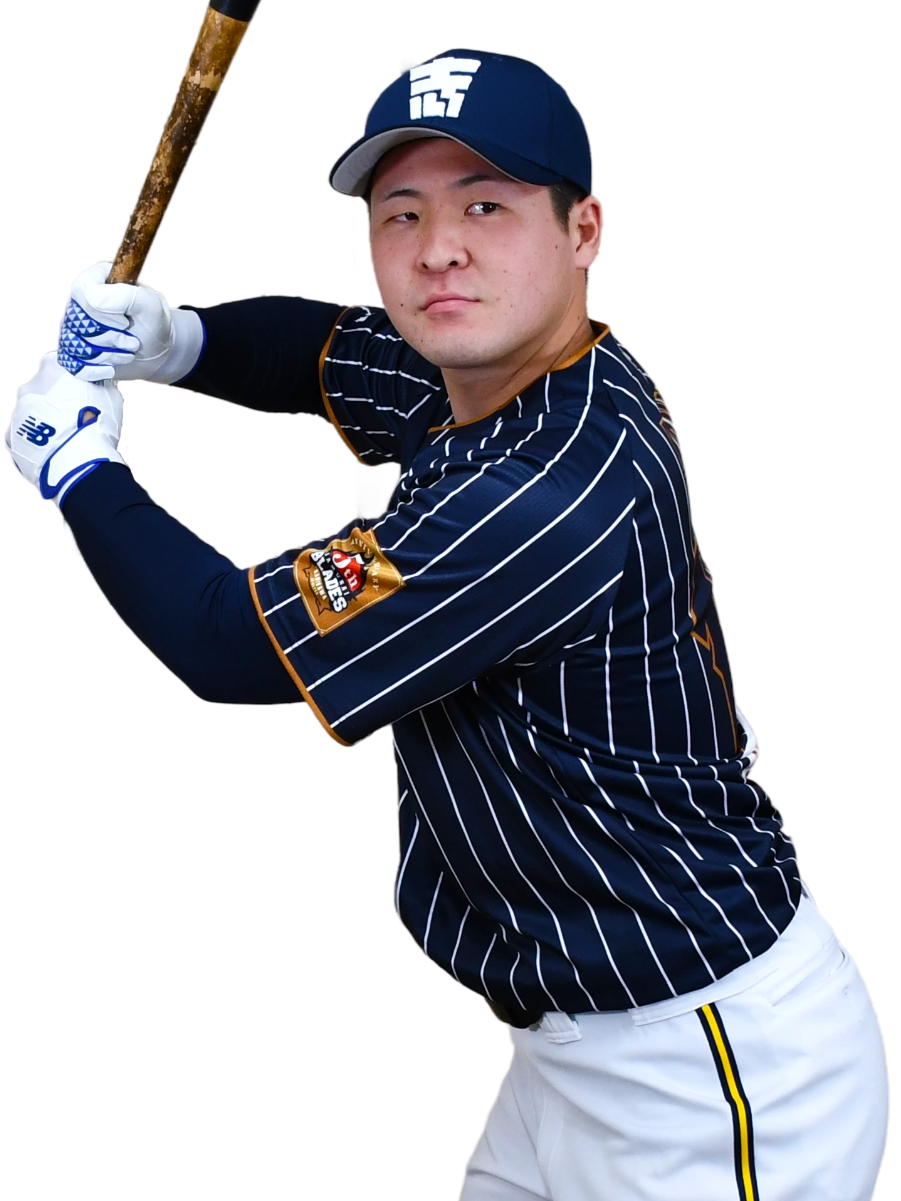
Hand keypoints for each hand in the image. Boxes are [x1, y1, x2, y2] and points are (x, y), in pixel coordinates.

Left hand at [5, 350, 130, 511]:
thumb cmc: (95, 425)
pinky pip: (23, 436)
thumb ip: (100, 383)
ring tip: (63, 438)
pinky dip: (35, 441)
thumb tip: (100, 381)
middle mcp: (28, 386)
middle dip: (53, 401)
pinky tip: (52, 450)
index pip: (57, 363)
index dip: (69, 378)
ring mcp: (16, 412)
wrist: (77, 462)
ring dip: (44, 422)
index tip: (78, 389)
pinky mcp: (10, 438)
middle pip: (40, 390)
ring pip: (30, 414)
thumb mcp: (111, 395)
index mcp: (52, 369)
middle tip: (72, 418)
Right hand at [56, 259, 203, 384]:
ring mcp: (72, 324)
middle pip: (76, 320)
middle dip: (109, 337)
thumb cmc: (154, 325)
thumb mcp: (151, 306)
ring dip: (105, 354)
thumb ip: (127, 296)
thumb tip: (92, 299)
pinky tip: (111, 367)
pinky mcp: (73, 349)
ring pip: (73, 343)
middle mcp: (80, 300)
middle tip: (132, 340)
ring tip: (127, 351)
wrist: (155, 353)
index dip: (101, 312)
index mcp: (97, 279)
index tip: (125, 322)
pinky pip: (71, 362)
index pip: (81, 290)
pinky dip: (95, 369)